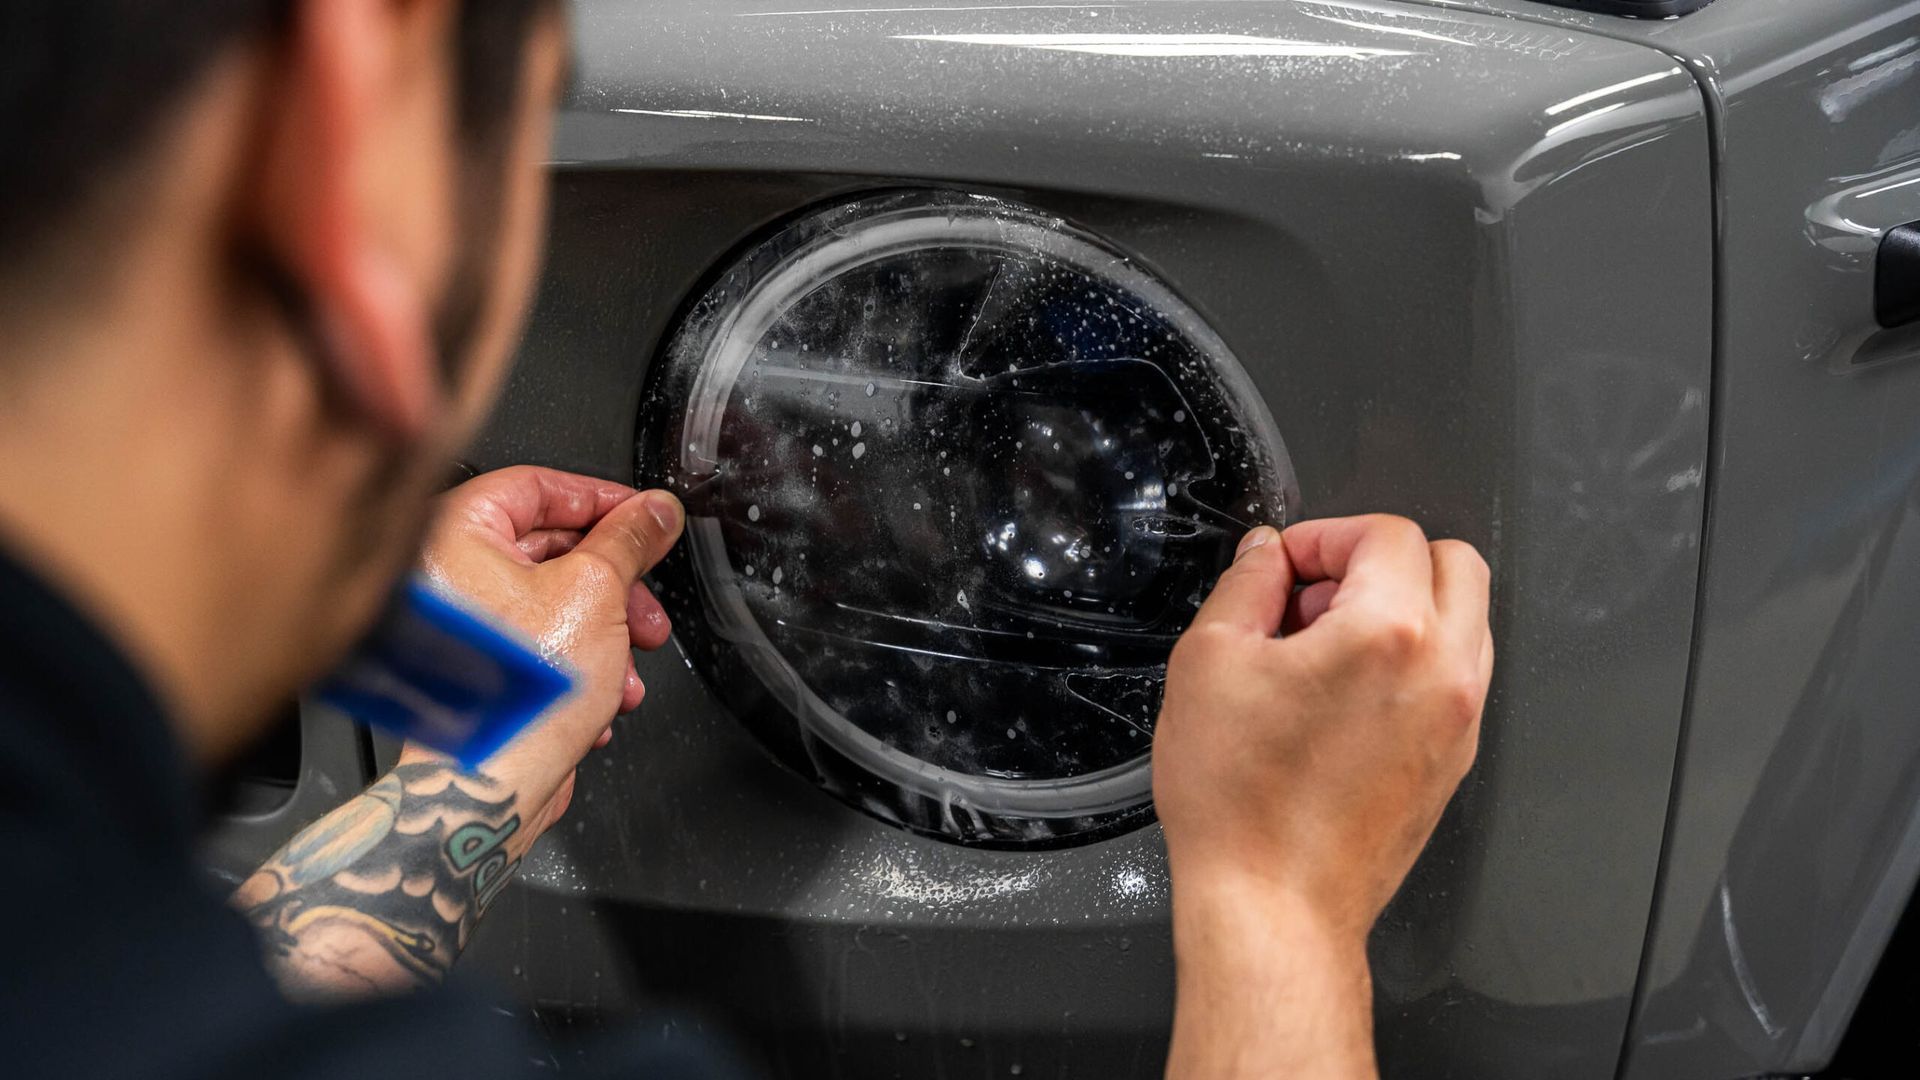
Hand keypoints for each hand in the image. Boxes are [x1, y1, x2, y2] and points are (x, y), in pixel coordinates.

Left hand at [410, 466, 684, 842]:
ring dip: (606, 631)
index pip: (538, 487)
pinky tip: (603, 693)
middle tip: (648, 600)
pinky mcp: (472, 672)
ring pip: (549, 603)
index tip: (646, 518)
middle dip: (615, 582)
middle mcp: (440, 576)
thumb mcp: (598, 593)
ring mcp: (454, 627)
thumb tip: (654, 511)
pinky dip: (577, 663)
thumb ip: (630, 540)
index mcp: (453, 536)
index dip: (603, 500)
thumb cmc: (520, 696)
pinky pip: (534, 645)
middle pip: (549, 549)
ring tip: (631, 662)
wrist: (490, 786)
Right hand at [1155, 515, 1491, 942]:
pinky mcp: (1453, 760)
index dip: (1323, 536)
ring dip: (1404, 608)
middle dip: (1379, 560)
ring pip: (1465, 619)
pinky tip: (1344, 693)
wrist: (1273, 903)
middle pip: (1452, 562)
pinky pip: (1455, 677)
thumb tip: (1266, 556)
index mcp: (1388, 635)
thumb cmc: (1241, 805)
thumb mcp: (1210, 661)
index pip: (1384, 534)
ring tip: (1327, 645)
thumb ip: (1244, 585)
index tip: (1285, 566)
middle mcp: (1443, 673)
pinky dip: (1413, 661)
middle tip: (1318, 592)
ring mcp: (1458, 721)